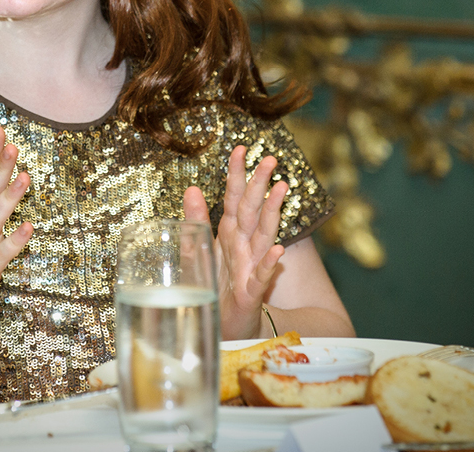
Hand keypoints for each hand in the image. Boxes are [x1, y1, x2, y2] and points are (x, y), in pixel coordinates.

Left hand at [184, 146, 287, 339]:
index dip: (236, 174)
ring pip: (264, 234)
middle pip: (253, 209)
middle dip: (260, 184)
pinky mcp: (252, 292)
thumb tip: (192, 187)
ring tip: (282, 188)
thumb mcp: (199, 249)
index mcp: (229, 232)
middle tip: (270, 159)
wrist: (226, 325)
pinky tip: (278, 250)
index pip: (234, 197)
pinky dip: (270, 263)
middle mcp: (243, 244)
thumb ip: (196, 220)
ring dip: (273, 212)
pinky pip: (263, 275)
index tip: (239, 148)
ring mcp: (251, 266)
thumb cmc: (217, 285)